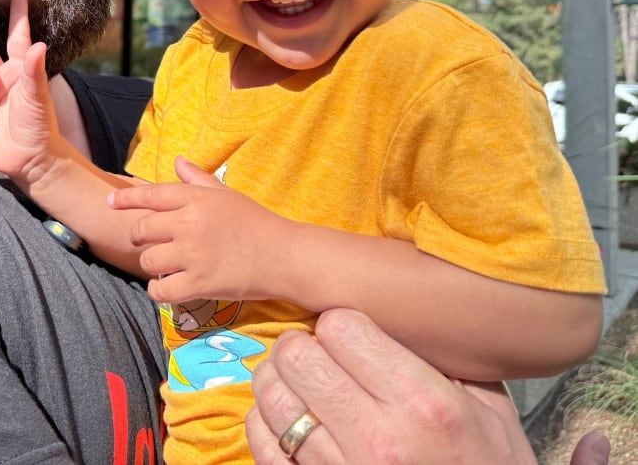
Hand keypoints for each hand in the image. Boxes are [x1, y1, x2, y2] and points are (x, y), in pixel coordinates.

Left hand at [107, 156, 287, 303]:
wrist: (284, 256)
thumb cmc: (255, 222)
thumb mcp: (226, 194)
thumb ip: (197, 179)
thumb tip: (177, 161)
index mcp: (195, 199)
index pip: (150, 195)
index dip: (125, 199)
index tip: (110, 203)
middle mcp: (189, 224)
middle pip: (142, 230)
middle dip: (141, 238)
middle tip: (152, 244)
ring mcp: (193, 254)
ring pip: (148, 261)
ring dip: (152, 266)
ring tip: (165, 267)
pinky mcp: (199, 283)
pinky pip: (161, 290)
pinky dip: (158, 291)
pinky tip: (166, 287)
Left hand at [245, 308, 606, 464]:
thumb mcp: (489, 409)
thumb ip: (443, 355)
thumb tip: (393, 309)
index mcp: (423, 404)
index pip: (340, 327)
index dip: (341, 324)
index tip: (352, 337)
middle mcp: (376, 437)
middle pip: (296, 355)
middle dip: (304, 346)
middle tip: (321, 357)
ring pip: (271, 394)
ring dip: (280, 381)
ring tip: (302, 384)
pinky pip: (261, 440)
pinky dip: (266, 421)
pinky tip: (290, 420)